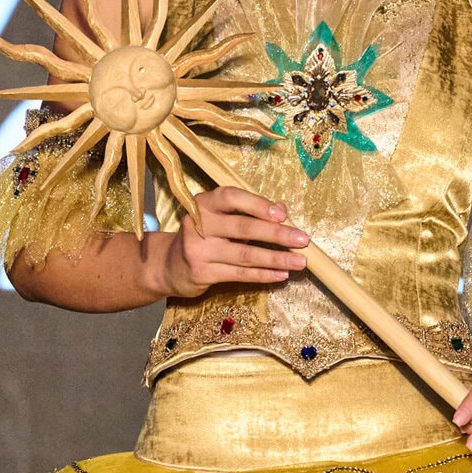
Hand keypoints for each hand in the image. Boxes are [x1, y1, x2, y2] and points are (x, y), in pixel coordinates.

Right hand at [155, 187, 309, 300]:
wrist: (168, 265)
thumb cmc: (203, 236)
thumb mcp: (221, 218)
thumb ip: (249, 211)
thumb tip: (282, 209)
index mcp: (204, 203)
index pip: (232, 197)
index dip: (258, 204)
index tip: (282, 214)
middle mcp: (199, 224)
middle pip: (243, 228)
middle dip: (277, 234)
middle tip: (303, 240)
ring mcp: (198, 250)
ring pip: (245, 255)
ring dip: (276, 259)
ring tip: (299, 262)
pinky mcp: (202, 273)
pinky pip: (239, 274)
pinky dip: (263, 275)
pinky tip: (281, 275)